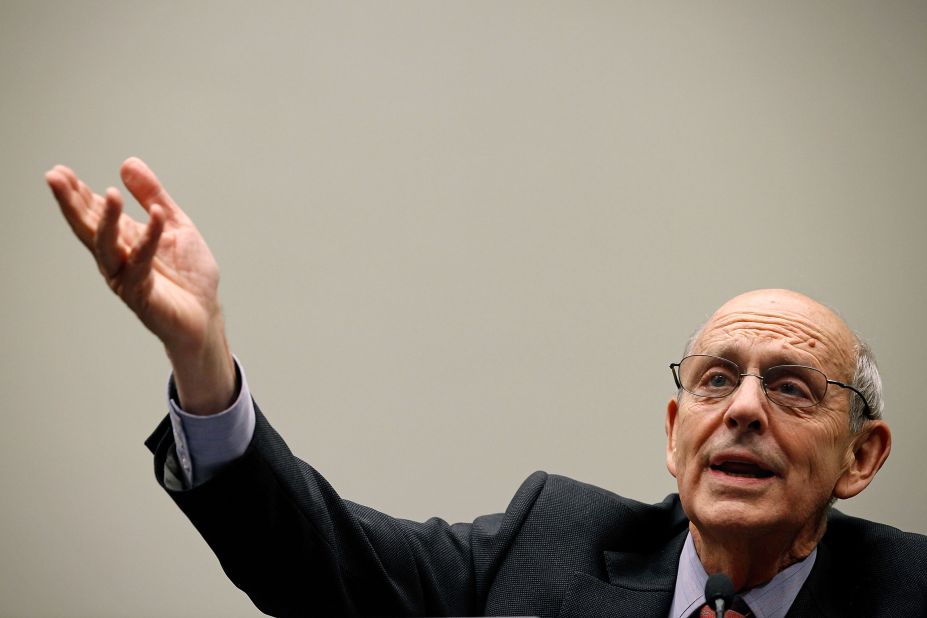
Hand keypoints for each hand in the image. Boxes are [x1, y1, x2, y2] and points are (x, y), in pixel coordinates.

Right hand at [46, 157, 235, 413]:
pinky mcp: (142, 295)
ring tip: (110, 194)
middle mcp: (118, 259)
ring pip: (107, 248)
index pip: (94, 214)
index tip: (60, 172)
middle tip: (55, 177)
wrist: (206, 314)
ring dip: (107, 221)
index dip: (77, 194)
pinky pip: (143, 263)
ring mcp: (127, 278)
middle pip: (89, 228)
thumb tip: (128, 163)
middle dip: (72, 204)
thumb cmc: (187, 275)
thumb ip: (153, 195)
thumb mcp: (174, 224)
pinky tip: (155, 215)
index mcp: (123, 240)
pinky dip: (150, 239)